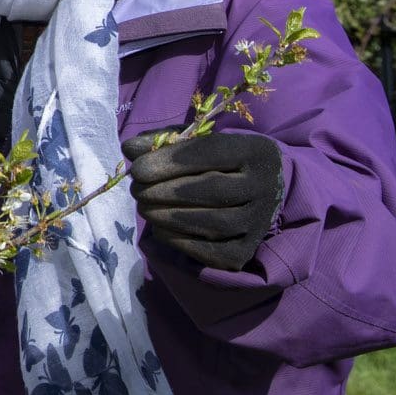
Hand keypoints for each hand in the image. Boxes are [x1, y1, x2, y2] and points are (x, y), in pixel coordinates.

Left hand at [122, 128, 284, 270]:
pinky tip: (160, 229)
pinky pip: (213, 252)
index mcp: (255, 151)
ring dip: (169, 217)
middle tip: (136, 190)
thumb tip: (130, 149)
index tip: (138, 170)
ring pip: (215, 223)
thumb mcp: (195, 143)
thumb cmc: (216, 161)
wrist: (256, 193)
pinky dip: (180, 241)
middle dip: (166, 192)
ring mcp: (260, 222)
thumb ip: (163, 141)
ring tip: (144, 208)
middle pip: (213, 191)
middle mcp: (265, 187)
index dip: (171, 162)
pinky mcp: (247, 251)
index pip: (212, 153)